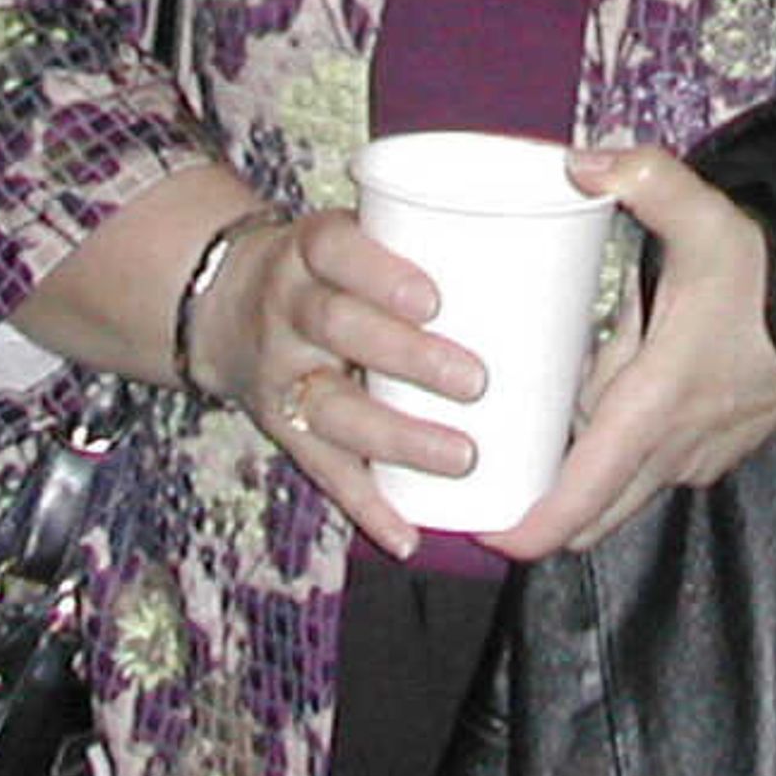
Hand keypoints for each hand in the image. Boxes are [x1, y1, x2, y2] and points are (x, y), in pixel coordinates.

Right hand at [186, 210, 475, 564]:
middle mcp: (288, 308)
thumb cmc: (331, 271)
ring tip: (462, 457)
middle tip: (477, 380)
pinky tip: (407, 537)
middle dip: (407, 356)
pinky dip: (365, 507)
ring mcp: (281, 372)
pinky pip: (322, 471)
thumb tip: (550, 293)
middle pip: (338, 327)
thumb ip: (429, 252)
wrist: (225, 307)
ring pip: (332, 408)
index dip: (380, 274)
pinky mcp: (281, 429)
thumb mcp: (354, 239)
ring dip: (398, 437)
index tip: (435, 298)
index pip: (336, 250)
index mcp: (312, 251)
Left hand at [483, 146, 775, 562]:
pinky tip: (619, 375)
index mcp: (657, 407)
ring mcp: (701, 457)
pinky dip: (623, 439)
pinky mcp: (719, 450)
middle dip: (545, 488)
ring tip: (565, 381)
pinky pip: (652, 463)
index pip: (582, 498)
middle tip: (502, 436)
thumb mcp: (710, 217)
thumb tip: (577, 163)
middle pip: (592, 507)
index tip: (485, 531)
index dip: (530, 528)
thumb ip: (645, 181)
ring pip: (620, 479)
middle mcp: (676, 449)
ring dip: (587, 451)